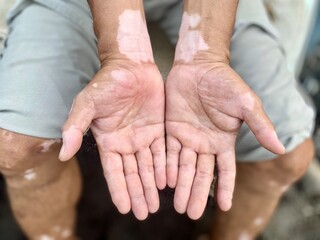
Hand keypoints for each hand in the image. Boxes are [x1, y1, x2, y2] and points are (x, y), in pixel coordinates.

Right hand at [59, 61, 165, 219]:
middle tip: (144, 214)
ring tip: (156, 205)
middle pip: (133, 174)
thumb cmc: (106, 83)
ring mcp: (143, 136)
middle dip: (138, 194)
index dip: (119, 190)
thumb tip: (63, 154)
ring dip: (152, 185)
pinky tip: (170, 182)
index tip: (125, 208)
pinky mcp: (158, 128)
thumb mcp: (87, 104)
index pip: (113, 171)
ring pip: (149, 166)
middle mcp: (126, 142)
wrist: (130, 65)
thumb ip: (75, 128)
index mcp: (109, 141)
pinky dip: (166, 166)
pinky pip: (163, 151)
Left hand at [165, 63, 284, 218]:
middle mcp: (205, 143)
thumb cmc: (225, 82)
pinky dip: (166, 167)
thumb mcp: (246, 103)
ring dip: (181, 186)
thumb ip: (260, 126)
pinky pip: (168, 152)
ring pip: (183, 167)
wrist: (199, 66)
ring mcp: (187, 137)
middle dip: (196, 193)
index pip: (225, 170)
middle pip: (201, 174)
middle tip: (191, 214)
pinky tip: (164, 182)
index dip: (224, 188)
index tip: (223, 207)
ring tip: (178, 206)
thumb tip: (280, 148)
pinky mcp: (171, 129)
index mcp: (223, 141)